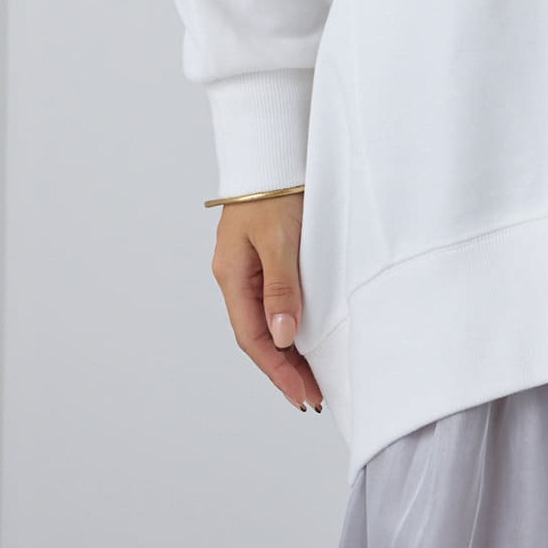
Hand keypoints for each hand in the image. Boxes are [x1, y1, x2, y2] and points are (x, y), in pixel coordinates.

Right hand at [209, 192, 323, 412]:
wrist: (273, 150)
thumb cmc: (275, 190)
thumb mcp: (280, 239)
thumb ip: (281, 286)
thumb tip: (285, 336)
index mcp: (233, 276)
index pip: (253, 337)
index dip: (277, 370)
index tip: (301, 396)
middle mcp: (237, 277)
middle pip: (260, 335)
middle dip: (285, 368)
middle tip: (314, 397)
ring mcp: (250, 268)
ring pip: (269, 321)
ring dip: (290, 350)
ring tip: (314, 378)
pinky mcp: (267, 256)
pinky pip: (276, 301)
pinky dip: (292, 324)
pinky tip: (307, 338)